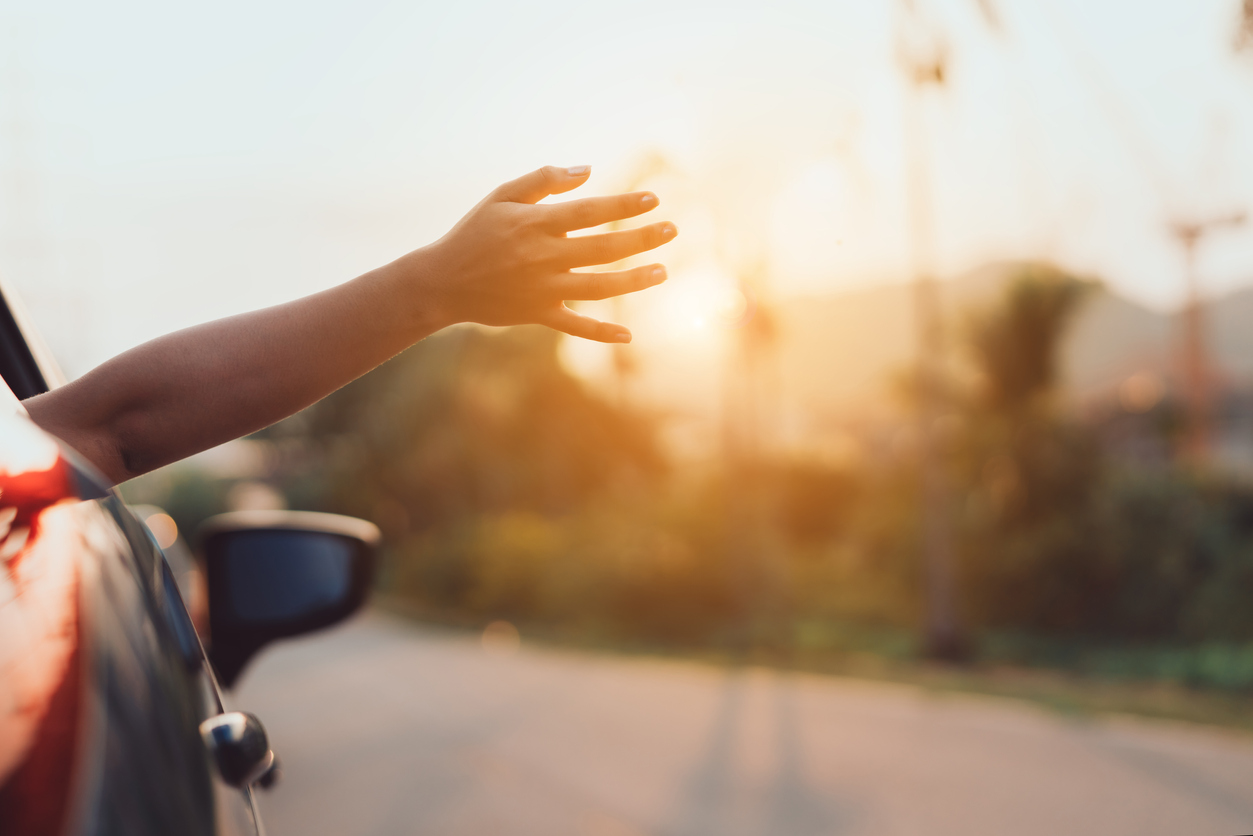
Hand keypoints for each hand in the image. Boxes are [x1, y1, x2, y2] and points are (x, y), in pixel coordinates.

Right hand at [410, 165, 676, 342]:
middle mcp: (543, 257)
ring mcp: (542, 289)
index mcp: (536, 224)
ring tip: (662, 271)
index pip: (590, 211)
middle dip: (642, 238)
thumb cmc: (474, 233)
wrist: (442, 282)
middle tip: (672, 230)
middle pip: (603, 247)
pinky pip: (575, 326)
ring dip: (633, 280)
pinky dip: (601, 333)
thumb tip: (587, 171)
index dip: (624, 205)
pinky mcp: (538, 315)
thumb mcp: (501, 196)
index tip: (652, 199)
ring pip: (598, 286)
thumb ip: (543, 181)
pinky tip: (628, 336)